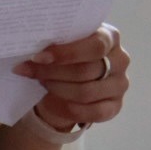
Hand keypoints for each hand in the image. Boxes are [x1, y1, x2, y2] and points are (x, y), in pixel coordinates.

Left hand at [11, 23, 128, 131]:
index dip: (66, 53)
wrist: (70, 80)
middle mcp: (120, 60)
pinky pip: (93, 112)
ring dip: (58, 89)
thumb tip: (32, 52)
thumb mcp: (64, 42)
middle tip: (31, 71)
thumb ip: (56, 41)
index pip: (95, 46)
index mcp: (109, 37)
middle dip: (53, 72)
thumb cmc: (66, 55)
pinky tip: (54, 102)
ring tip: (41, 82)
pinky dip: (69, 109)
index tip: (38, 57)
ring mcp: (120, 84)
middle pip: (86, 71)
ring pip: (86, 92)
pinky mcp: (115, 106)